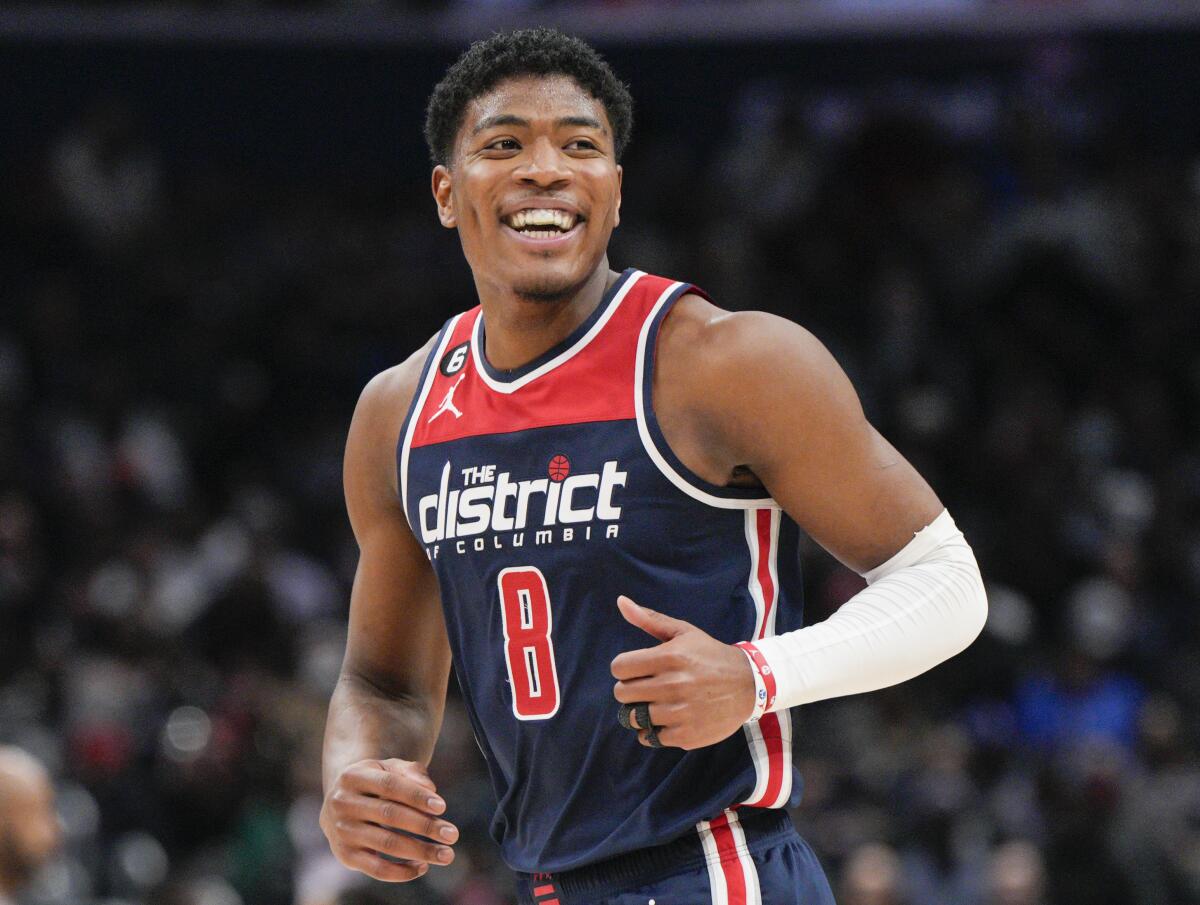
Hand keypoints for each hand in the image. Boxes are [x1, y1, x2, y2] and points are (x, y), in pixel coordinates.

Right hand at [320, 758, 457, 881]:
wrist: (340, 801)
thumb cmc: (374, 782)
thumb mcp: (389, 768)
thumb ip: (411, 772)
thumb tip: (431, 789)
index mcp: (353, 776)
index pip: (389, 786)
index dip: (416, 796)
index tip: (442, 807)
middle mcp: (342, 803)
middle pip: (389, 814)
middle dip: (425, 826)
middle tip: (453, 834)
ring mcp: (342, 831)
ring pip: (386, 844)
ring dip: (420, 850)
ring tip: (447, 854)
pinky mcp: (345, 856)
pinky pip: (377, 869)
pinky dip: (402, 871)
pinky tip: (423, 866)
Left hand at [611, 596, 756, 749]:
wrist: (749, 685)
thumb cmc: (710, 655)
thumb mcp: (683, 632)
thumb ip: (650, 619)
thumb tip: (620, 601)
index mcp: (669, 657)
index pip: (619, 668)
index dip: (624, 669)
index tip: (637, 670)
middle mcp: (673, 684)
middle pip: (622, 694)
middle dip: (630, 690)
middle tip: (646, 687)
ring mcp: (679, 712)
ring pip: (634, 717)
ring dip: (640, 711)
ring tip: (656, 704)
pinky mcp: (686, 734)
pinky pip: (649, 737)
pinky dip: (652, 731)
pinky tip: (665, 720)